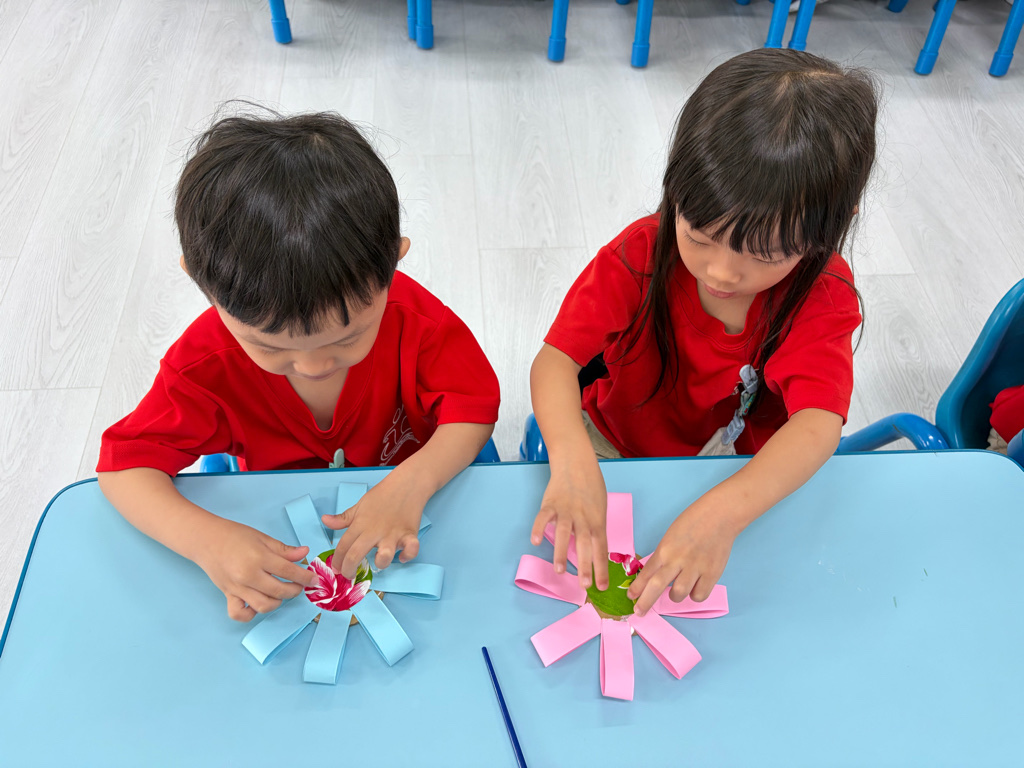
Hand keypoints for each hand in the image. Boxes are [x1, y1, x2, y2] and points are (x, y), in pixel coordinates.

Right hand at [193, 518, 317, 621]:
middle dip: (295, 590)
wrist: (206, 540)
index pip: (289, 571)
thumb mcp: (262, 538)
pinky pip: (240, 614)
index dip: (305, 577)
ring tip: (280, 592)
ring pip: (264, 606)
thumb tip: (305, 553)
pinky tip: (258, 603)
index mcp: (259, 558)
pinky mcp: (228, 595)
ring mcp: (237, 588)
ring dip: (277, 602)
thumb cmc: (234, 535)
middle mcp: (248, 576)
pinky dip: (251, 613)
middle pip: (280, 591)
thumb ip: (284, 549)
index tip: (313, 579)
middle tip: (299, 585)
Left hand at [322, 473, 428, 578]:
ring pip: (384, 556)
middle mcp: (375, 531)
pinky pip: (411, 550)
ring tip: (378, 562)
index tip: (338, 568)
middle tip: (348, 575)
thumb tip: (324, 520)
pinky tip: (402, 556)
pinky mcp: (410, 534)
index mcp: (360, 524)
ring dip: (380, 563)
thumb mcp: (359, 506)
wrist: (406, 484)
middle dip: (349, 569)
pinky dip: (407, 555)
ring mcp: (393, 534)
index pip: (343, 546)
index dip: (338, 561)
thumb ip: (342, 518)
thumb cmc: (382, 495)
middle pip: (356, 555)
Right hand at [531, 456, 608, 589]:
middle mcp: (583, 517)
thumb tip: (594, 550)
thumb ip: (596, 528)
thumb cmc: (591, 486)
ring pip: (564, 534)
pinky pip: (544, 518)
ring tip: (560, 571)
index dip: (601, 568)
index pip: (601, 548)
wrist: (576, 463)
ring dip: (562, 553)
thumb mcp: (600, 508)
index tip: (601, 587)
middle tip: (584, 585)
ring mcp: (566, 510)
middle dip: (585, 566)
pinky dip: (539, 529)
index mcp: (597, 520)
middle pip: (585, 544)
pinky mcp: (550, 503)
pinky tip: (536, 542)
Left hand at [627, 494, 739, 615]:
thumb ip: (663, 556)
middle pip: (657, 586)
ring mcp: (695, 567)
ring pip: (679, 594)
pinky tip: (695, 586)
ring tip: (677, 590)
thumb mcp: (671, 536)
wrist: (719, 515)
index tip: (631, 596)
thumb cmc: (693, 523)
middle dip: (645, 601)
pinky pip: (699, 595)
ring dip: (674, 596)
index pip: (646, 572)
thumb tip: (654, 575)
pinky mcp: (712, 573)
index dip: (637, 587)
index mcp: (665, 549)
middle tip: (639, 611)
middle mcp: (678, 559)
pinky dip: (695, 594)